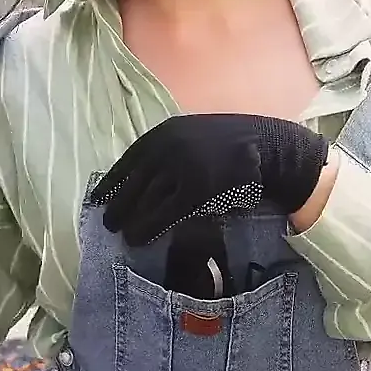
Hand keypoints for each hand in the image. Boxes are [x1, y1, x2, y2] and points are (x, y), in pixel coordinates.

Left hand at [87, 113, 328, 243]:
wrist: (272, 149)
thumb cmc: (237, 145)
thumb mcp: (198, 135)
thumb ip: (174, 148)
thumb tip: (150, 174)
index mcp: (167, 132)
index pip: (129, 159)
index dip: (111, 181)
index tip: (98, 197)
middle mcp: (168, 146)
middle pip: (132, 181)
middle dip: (116, 203)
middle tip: (106, 222)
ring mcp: (181, 166)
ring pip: (144, 199)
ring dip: (128, 218)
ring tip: (120, 234)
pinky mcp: (195, 189)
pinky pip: (162, 213)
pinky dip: (147, 227)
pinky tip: (138, 238)